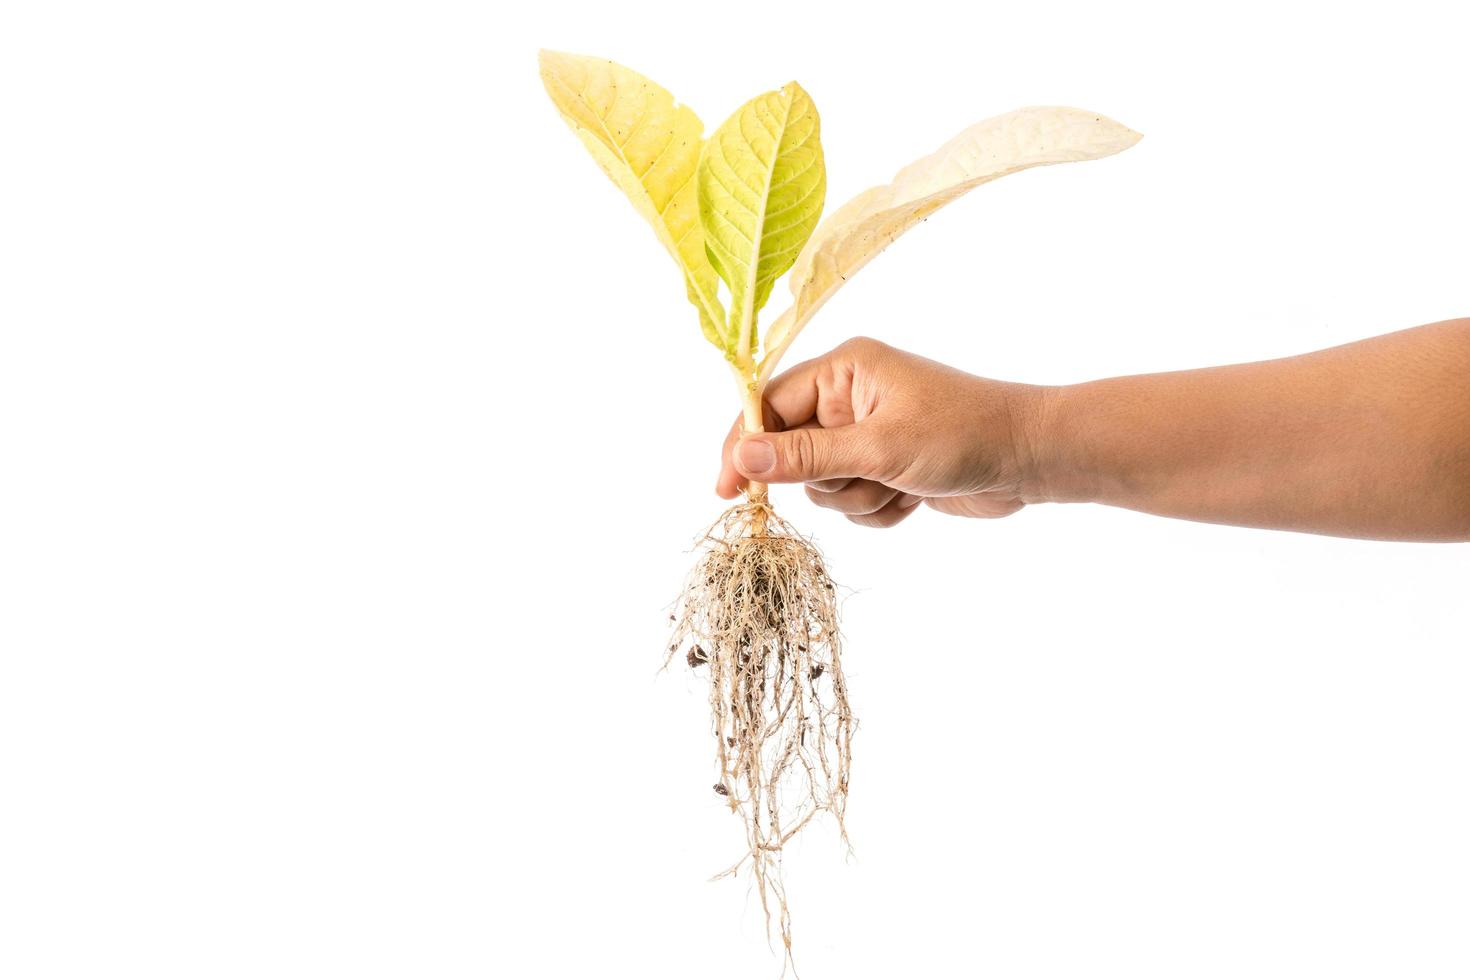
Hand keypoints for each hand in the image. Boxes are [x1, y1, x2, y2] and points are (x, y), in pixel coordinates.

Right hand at [716, 337, 1048, 527]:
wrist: (1031, 459)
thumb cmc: (962, 436)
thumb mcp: (878, 448)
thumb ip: (806, 457)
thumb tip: (741, 456)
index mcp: (843, 370)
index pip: (768, 406)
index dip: (745, 447)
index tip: (730, 490)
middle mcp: (848, 396)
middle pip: (793, 453)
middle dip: (828, 479)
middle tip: (867, 478)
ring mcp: (867, 433)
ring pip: (824, 486)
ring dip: (859, 498)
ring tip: (901, 484)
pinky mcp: (885, 466)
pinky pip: (854, 502)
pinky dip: (879, 509)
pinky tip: (914, 498)